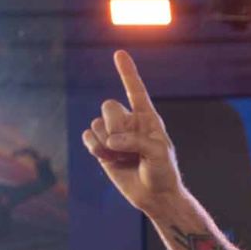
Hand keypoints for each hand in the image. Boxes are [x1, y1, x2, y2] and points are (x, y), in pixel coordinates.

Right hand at [80, 52, 182, 215]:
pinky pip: (87, 136)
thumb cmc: (163, 172)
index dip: (127, 72)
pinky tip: (110, 158)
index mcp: (148, 117)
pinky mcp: (101, 147)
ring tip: (124, 157)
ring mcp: (114, 134)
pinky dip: (95, 148)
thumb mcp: (159, 153)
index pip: (136, 90)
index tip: (119, 53)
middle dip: (115, 126)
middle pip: (109, 106)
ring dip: (107, 143)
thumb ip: (137, 141)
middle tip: (128, 147)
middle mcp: (129, 122)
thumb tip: (110, 140)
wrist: (154, 196)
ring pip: (96, 123)